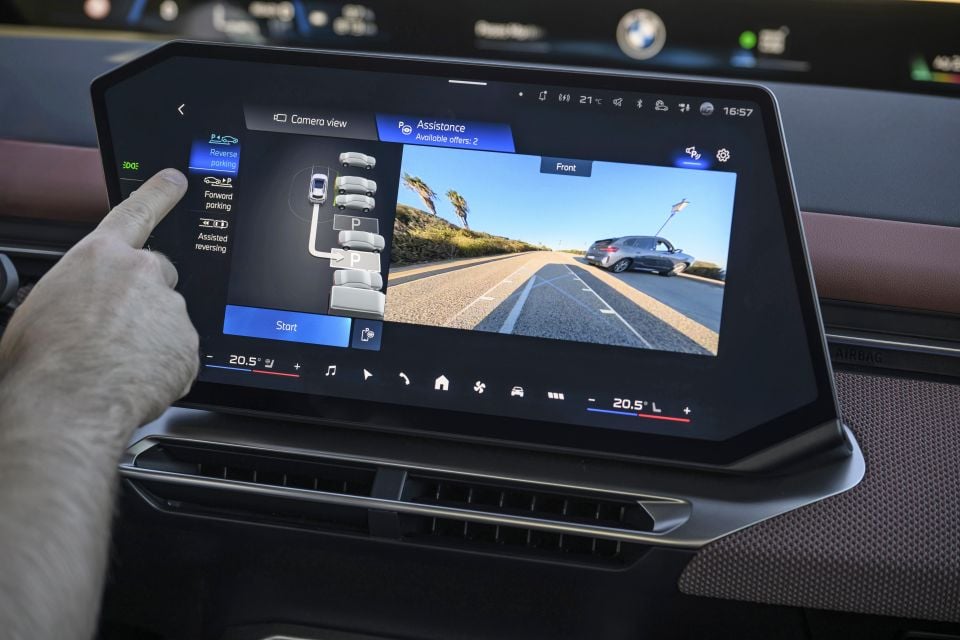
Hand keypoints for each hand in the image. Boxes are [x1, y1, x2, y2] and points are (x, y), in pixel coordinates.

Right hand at [0, 169, 197, 436]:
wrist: (67, 402)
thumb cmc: (40, 360)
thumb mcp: (36, 310)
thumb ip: (72, 294)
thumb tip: (73, 308)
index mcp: (100, 258)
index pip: (135, 213)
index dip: (158, 195)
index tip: (176, 180)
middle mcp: (142, 276)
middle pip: (156, 277)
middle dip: (143, 299)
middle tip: (115, 332)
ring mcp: (171, 311)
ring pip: (166, 320)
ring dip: (149, 338)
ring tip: (114, 366)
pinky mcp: (189, 346)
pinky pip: (178, 356)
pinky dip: (162, 369)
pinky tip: (132, 382)